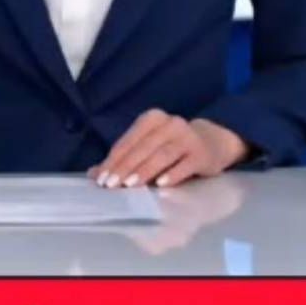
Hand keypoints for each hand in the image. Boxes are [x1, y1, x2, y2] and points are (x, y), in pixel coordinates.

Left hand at [87, 109, 250, 188]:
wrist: (211, 142)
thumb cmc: (172, 146)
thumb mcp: (148, 147)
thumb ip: (124, 159)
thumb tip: (94, 174)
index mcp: (152, 119)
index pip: (128, 140)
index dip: (113, 160)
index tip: (101, 179)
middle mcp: (170, 124)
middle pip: (143, 147)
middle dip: (125, 166)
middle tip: (110, 185)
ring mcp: (187, 137)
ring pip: (162, 154)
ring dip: (145, 170)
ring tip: (130, 185)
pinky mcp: (201, 153)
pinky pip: (185, 164)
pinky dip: (172, 174)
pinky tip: (161, 185)